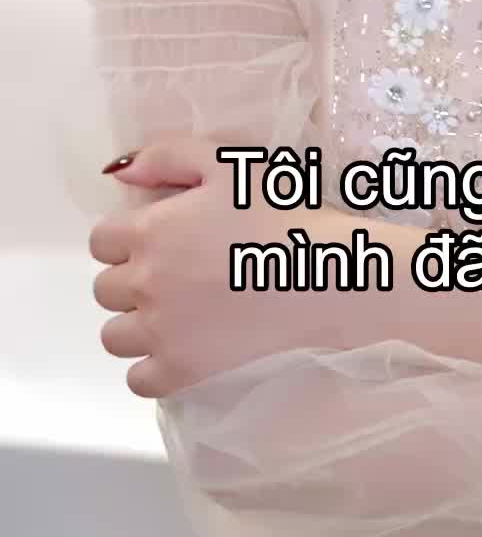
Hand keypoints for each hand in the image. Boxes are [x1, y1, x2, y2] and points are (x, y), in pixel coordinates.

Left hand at [90, 136, 348, 397]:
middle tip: (175, 275)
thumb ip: (166, 156)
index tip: (158, 240)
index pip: (101, 241)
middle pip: (105, 289)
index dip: (127, 238)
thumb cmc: (282, 213)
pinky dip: (152, 367)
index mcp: (151, 231)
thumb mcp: (229, 162)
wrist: (325, 274)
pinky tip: (181, 349)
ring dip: (137, 324)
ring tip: (177, 315)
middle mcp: (145, 284)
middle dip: (132, 280)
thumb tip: (119, 173)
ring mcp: (161, 333)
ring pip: (115, 336)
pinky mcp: (181, 372)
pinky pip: (138, 380)